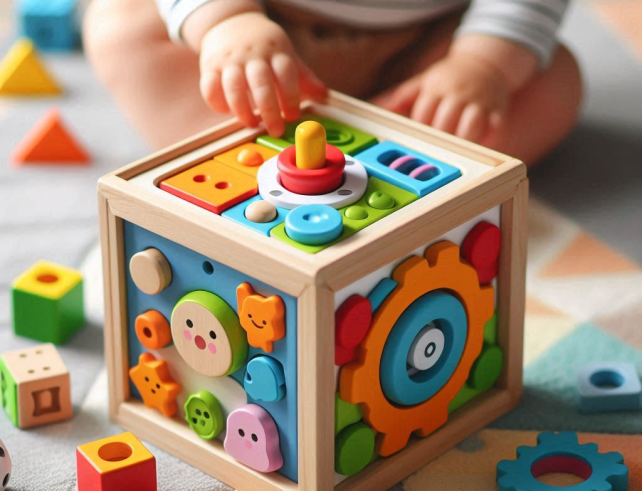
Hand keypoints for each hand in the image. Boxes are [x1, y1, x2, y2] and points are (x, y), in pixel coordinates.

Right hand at [199, 12, 326, 135]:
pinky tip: (227, 112)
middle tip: (276, 130)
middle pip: (261, 85)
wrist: (231, 22)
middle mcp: (253, 56)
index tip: (293, 116)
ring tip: (252, 124)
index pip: (286, 74)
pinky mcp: (210, 67)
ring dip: (243, 111)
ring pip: (234, 88)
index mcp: (275, 52)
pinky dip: (217, 103)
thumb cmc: (264, 45)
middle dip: (270, 111)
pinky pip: (210, 87)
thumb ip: (303, 77)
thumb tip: (324, 95)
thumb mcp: (286, 54)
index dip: (291, 97)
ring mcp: (230, 61)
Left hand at [373, 52, 510, 143]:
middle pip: (444, 122)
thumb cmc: (449, 78)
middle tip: (434, 154)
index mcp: (436, 88)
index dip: (419, 131)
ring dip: (462, 142)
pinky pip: (493, 127)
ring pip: (470, 125)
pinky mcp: (497, 108)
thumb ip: (402, 96)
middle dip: (438, 140)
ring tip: (455, 153)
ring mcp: (479, 101)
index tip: (417, 142)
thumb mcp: (424, 81)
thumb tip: (378, 108)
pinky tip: (478, 148)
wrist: (486, 62)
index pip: (423, 114)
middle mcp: (457, 93)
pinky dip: (486, 139)